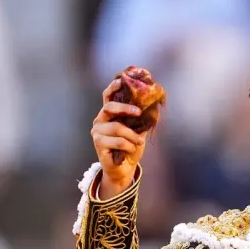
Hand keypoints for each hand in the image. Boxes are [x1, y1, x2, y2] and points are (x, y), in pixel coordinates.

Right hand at [90, 78, 145, 199]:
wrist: (125, 168)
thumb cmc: (131, 147)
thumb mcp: (139, 130)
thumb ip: (141, 118)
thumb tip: (152, 105)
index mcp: (109, 113)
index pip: (108, 96)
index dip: (113, 87)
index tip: (122, 80)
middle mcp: (100, 119)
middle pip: (109, 107)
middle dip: (125, 108)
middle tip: (138, 112)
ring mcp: (97, 131)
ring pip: (117, 127)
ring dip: (132, 135)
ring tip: (139, 142)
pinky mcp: (98, 143)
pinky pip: (118, 141)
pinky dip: (128, 145)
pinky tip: (131, 149)